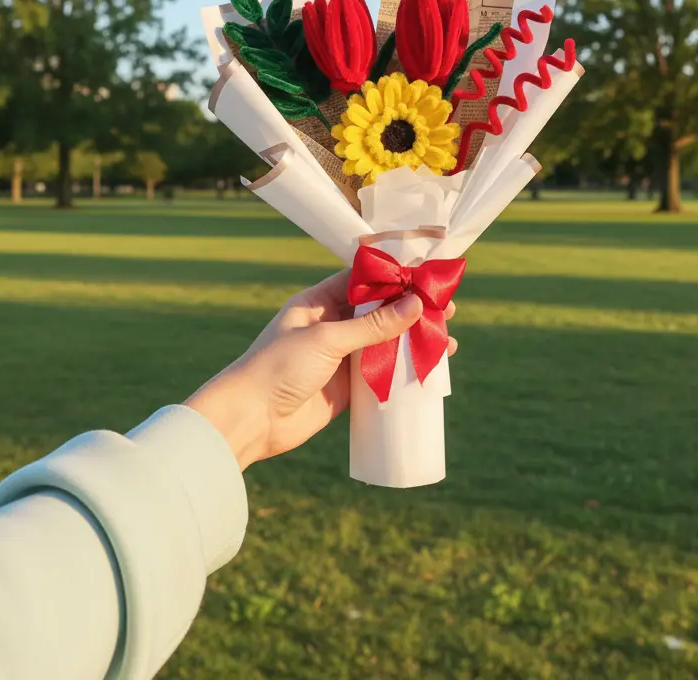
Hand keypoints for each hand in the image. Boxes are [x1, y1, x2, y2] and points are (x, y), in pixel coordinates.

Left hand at [185, 269, 457, 469]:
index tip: (428, 276)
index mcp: (319, 302)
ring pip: (385, 343)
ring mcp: (340, 357)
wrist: (250, 420)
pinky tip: (429, 369)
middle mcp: (332, 325)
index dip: (396, 277)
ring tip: (447, 342)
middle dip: (412, 311)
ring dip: (414, 342)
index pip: (363, 280)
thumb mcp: (327, 339)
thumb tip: (415, 305)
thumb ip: (372, 325)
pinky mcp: (347, 388)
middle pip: (380, 311)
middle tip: (448, 310)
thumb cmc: (278, 367)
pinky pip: (381, 374)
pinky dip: (404, 371)